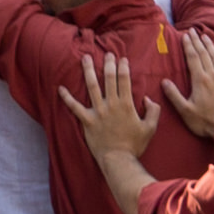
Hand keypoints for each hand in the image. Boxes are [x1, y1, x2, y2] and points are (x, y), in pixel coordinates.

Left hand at [65, 54, 157, 170]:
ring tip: (85, 58)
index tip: (122, 58)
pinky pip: (74, 107)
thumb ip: (153, 111)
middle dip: (108, 64)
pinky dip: (67, 98)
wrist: (118, 160)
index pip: (124, 80)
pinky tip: (60, 88)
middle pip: (108, 79)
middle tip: (107, 53)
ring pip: (91, 87)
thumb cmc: (135, 145)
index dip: (123, 67)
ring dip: (88, 71)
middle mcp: (111, 105)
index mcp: (126, 105)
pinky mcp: (87, 121)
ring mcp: (97, 112)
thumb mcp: (150, 128)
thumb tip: (148, 98)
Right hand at [165, 40, 213, 141]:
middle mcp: (212, 75)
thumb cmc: (204, 121)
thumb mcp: (185, 111)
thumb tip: (164, 81)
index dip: (188, 46)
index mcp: (200, 80)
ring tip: (205, 36)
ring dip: (210, 45)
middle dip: (197, 41)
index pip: (193, 58)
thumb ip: (174, 95)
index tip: (185, 36)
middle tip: (193, 31)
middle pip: (204, 54)